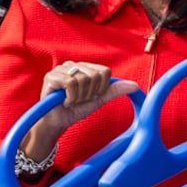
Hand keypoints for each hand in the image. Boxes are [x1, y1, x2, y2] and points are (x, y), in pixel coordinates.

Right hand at [25, 62, 140, 159]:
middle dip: (90, 93)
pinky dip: (72, 97)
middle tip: (80, 99)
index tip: (91, 96)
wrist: (59, 122)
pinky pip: (71, 84)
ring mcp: (61, 69)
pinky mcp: (51, 76)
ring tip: (71, 100)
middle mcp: (74, 65)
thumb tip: (135, 85)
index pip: (105, 71)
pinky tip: (65, 101)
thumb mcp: (99, 100)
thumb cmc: (77, 109)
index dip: (102, 88)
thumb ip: (114, 91)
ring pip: (84, 79)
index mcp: (86, 68)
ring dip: (80, 96)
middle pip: (95, 75)